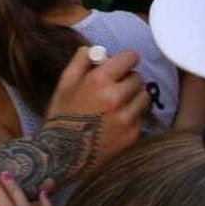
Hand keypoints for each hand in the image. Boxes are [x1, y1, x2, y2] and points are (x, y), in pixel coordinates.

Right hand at [45, 46, 149, 172]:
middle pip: (138, 77)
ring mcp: (126, 118)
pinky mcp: (132, 135)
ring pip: (144, 97)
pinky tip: (117, 121)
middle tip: (116, 87)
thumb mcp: (64, 83)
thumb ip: (81, 60)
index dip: (126, 60)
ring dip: (134, 97)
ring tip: (119, 104)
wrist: (61, 156)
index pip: (130, 57)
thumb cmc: (61, 116)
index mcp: (100, 80)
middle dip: (128, 79)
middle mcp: (116, 97)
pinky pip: (141, 117)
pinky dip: (132, 116)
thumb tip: (97, 49)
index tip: (121, 65)